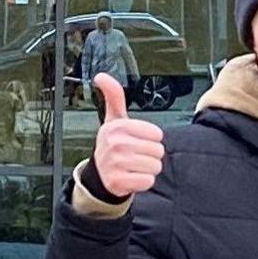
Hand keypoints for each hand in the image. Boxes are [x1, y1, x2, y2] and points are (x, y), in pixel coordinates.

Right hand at [92, 73, 164, 196]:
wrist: (99, 174)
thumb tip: (101, 76)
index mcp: (117, 127)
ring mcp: (115, 164)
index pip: (157, 134)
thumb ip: (114, 97)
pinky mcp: (118, 182)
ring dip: (148, 169)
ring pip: (155, 166)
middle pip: (158, 151)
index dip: (151, 139)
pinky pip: (148, 181)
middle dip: (150, 155)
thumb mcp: (114, 119)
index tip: (137, 140)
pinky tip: (131, 178)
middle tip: (135, 155)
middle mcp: (115, 144)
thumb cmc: (112, 144)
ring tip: (134, 166)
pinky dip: (143, 182)